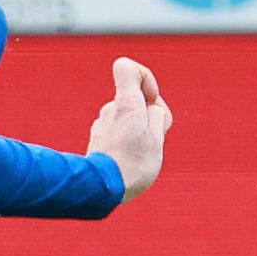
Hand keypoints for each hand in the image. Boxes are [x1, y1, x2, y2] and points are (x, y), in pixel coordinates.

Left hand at [87, 55, 170, 199]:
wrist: (103, 188)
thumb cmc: (134, 164)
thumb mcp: (157, 136)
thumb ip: (157, 114)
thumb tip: (150, 107)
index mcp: (125, 104)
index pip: (126, 67)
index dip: (145, 77)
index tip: (152, 98)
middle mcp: (110, 110)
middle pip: (136, 98)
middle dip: (150, 113)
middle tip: (153, 137)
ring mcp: (102, 124)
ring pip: (129, 117)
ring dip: (140, 129)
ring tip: (140, 151)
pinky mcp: (99, 138)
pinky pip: (120, 130)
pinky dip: (128, 139)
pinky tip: (130, 157)